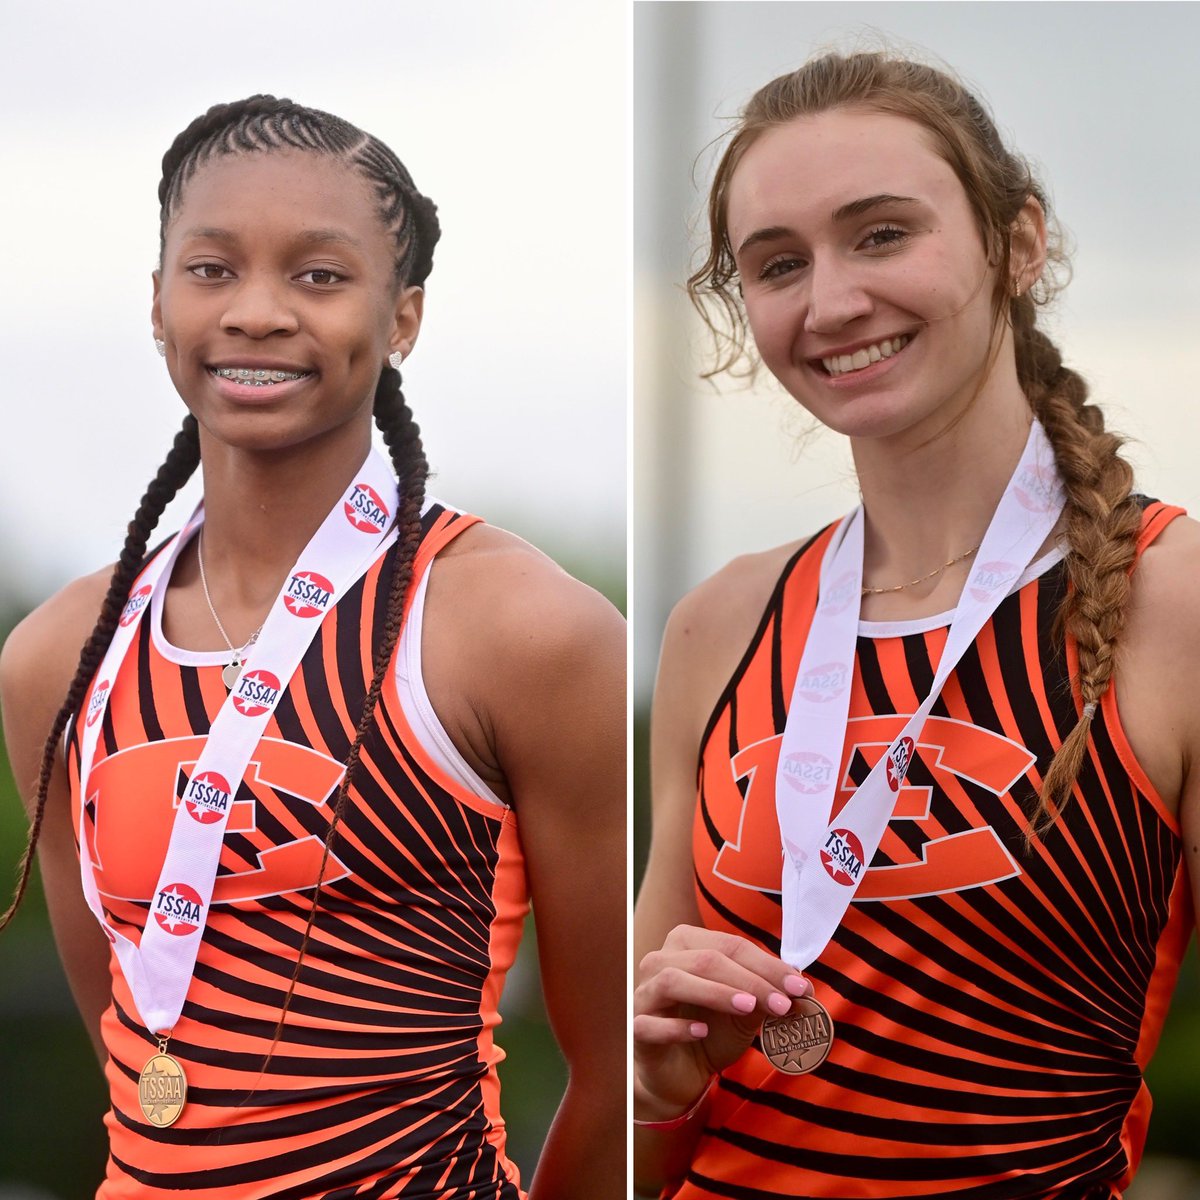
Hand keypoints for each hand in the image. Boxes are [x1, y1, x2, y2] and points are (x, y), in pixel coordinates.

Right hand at [633, 924, 809, 1120]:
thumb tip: (801, 988)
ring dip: (715, 993)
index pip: (729, 945)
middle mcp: (660, 961)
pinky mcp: (635, 1028)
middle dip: (749, 979)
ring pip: (674, 980)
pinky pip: (650, 1023)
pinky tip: (702, 1032)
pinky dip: (677, 1027)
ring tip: (748, 1008)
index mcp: (687, 944)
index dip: (766, 964)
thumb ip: (766, 995)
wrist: (680, 1072)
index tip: (800, 987)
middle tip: (782, 1002)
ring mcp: (643, 993)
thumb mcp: (744, 1011)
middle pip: (705, 958)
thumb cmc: (711, 1030)